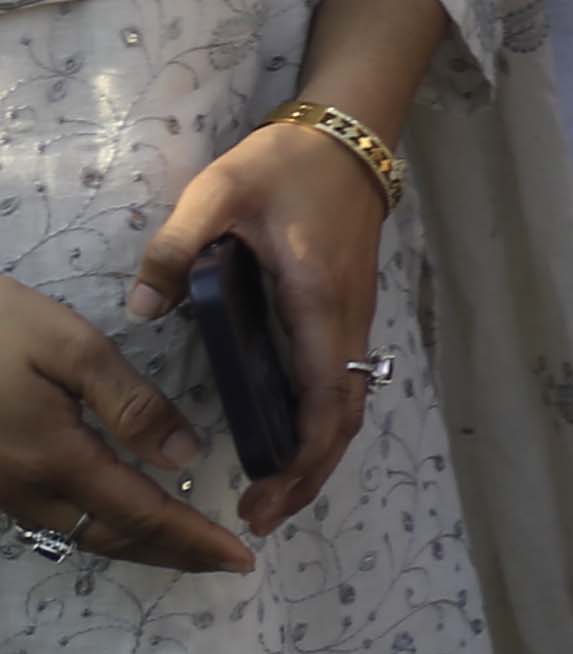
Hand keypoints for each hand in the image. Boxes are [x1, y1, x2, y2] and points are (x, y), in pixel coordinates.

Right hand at [2, 274, 244, 571]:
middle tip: (226, 562)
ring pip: (81, 535)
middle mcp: (26, 490)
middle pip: (113, 538)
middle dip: (174, 553)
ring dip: (138, 546)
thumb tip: (187, 457)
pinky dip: (100, 528)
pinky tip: (122, 517)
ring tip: (186, 545)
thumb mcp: (71, 348)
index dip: (194, 541)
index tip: (242, 561)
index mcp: (55, 459)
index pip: (142, 515)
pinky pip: (53, 521)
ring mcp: (1, 491)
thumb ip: (131, 404)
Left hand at [131, 114, 396, 537]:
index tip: (264, 495)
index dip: (301, 457)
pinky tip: (286, 443)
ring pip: (349, 406)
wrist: (349, 136)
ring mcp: (351, 318)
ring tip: (273, 495)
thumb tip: (140, 308)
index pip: (324, 398)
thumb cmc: (284, 163)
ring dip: (317, 456)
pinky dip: (320, 427)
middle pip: (344, 418)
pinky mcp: (345, 314)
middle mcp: (344, 320)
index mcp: (316, 300)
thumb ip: (176, 245)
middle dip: (310, 476)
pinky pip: (342, 387)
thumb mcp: (219, 191)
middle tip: (261, 517)